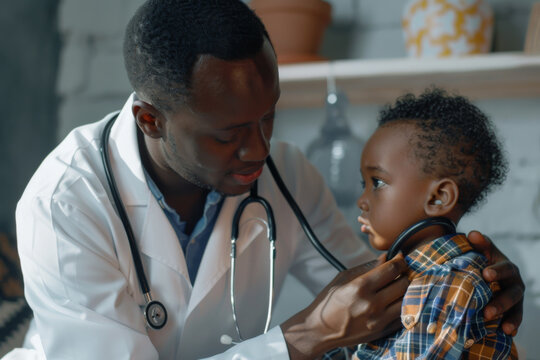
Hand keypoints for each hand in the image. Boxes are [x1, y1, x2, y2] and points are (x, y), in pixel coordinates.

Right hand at [281, 254, 408, 359]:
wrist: (321, 330)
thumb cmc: (330, 300)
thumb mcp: (343, 278)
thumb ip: (366, 267)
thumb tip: (386, 257)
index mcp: (360, 286)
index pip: (392, 269)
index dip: (399, 260)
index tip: (399, 257)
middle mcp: (372, 303)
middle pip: (403, 283)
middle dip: (403, 274)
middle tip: (399, 272)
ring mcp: (378, 319)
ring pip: (406, 299)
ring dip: (405, 290)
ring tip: (397, 286)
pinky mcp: (382, 331)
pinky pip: (402, 315)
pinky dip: (401, 305)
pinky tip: (393, 301)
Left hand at [467, 230, 524, 335]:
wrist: (486, 273)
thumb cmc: (482, 260)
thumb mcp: (482, 250)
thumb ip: (479, 243)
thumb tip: (472, 234)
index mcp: (507, 267)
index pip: (505, 268)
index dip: (497, 271)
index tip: (485, 274)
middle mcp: (514, 284)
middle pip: (512, 293)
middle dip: (501, 302)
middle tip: (487, 311)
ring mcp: (515, 298)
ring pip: (516, 309)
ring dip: (508, 318)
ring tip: (501, 327)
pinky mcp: (513, 310)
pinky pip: (515, 319)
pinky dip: (512, 325)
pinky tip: (507, 334)